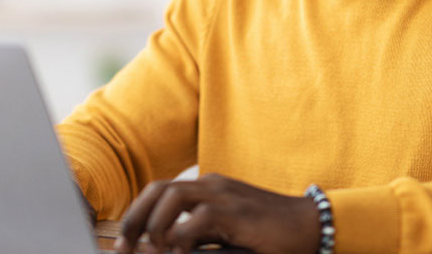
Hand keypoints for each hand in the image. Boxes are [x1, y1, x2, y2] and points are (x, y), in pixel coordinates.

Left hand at [114, 173, 319, 253]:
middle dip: (135, 216)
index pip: (162, 190)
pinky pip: (198, 218)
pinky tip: (180, 251)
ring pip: (173, 195)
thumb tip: (167, 248)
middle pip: (160, 188)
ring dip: (155, 224)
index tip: (125, 241)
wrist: (306, 224)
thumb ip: (199, 236)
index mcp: (208, 188)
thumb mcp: (227, 231)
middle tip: (125, 246)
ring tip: (152, 249)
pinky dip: (181, 236)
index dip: (138, 213)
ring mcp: (224, 195)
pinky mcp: (236, 211)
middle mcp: (211, 185)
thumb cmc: (267, 232)